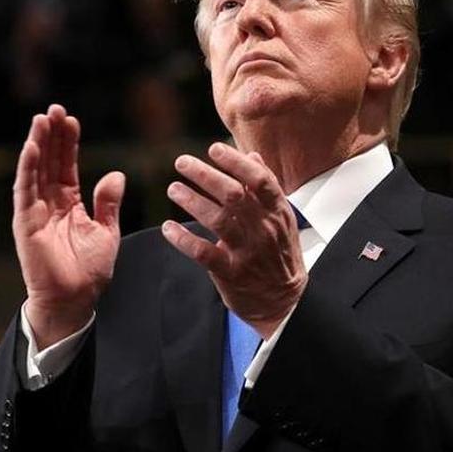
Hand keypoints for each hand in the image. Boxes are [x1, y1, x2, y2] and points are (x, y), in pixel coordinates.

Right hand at [13, 104, 124, 346]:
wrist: (75, 300)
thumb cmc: (88, 271)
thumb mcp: (106, 231)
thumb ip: (108, 203)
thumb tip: (116, 174)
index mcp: (69, 204)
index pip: (67, 166)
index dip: (69, 143)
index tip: (72, 120)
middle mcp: (49, 203)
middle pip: (49, 162)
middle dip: (52, 135)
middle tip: (55, 108)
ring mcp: (35, 211)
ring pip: (35, 170)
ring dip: (38, 144)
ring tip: (42, 118)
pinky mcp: (25, 222)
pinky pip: (24, 190)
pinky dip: (27, 167)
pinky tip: (31, 146)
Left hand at [162, 142, 306, 338]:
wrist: (284, 302)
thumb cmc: (280, 254)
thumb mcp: (283, 219)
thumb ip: (267, 188)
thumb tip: (252, 156)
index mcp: (277, 212)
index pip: (259, 180)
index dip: (235, 162)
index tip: (213, 149)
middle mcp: (263, 230)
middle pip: (233, 195)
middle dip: (205, 175)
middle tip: (181, 163)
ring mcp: (247, 252)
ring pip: (217, 220)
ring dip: (191, 201)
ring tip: (173, 189)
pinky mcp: (231, 273)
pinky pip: (203, 253)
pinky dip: (183, 239)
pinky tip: (167, 227)